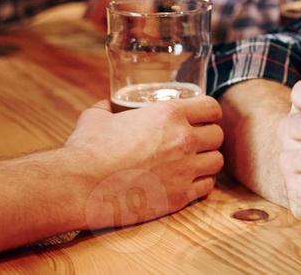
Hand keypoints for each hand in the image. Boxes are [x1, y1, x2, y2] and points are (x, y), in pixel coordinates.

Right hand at [64, 96, 224, 228]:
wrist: (81, 186)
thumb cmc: (87, 150)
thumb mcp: (97, 117)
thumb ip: (107, 107)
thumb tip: (107, 104)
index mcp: (169, 114)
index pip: (211, 107)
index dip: (210, 112)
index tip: (204, 117)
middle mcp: (183, 140)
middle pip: (218, 135)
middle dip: (209, 137)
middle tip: (197, 142)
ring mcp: (184, 169)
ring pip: (217, 162)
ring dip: (207, 161)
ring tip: (195, 162)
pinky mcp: (179, 196)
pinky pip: (206, 187)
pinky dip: (201, 184)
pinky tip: (189, 182)